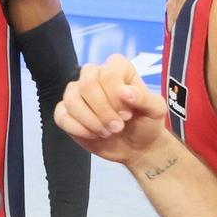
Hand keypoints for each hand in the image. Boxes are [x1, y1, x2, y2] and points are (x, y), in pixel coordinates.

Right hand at [53, 55, 168, 164]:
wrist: (136, 147)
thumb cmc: (147, 123)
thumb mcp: (155, 111)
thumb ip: (144, 98)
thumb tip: (124, 92)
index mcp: (117, 69)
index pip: (108, 72)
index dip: (115, 95)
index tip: (127, 114)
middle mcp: (94, 76)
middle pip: (87, 84)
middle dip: (102, 110)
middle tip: (117, 127)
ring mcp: (77, 93)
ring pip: (71, 99)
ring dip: (90, 121)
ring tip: (106, 132)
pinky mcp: (66, 112)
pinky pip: (61, 116)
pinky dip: (77, 128)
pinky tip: (93, 135)